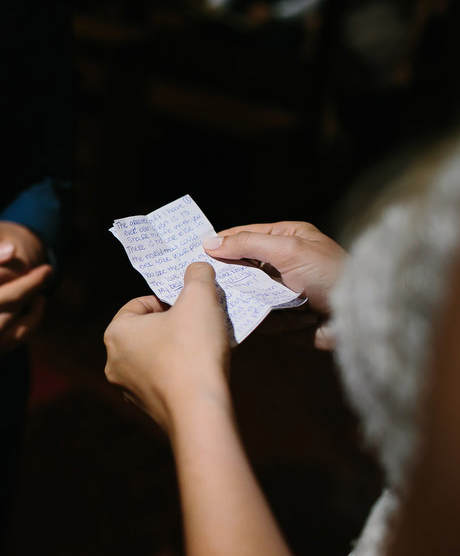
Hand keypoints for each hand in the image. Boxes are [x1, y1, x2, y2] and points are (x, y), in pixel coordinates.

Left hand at [104, 263, 231, 430]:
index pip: (140, 304)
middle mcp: (113, 361)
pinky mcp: (147, 409)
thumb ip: (197, 275)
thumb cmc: (193, 350)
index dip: (168, 300)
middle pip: (147, 331)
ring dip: (177, 349)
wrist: (200, 411)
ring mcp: (128, 388)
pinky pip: (163, 381)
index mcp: (116, 332)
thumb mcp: (199, 297)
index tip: (190, 307)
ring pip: (154, 356)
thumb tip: (197, 268)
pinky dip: (179, 373)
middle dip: (173, 325)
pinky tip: (201, 372)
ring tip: (203, 348)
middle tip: (199, 324)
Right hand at [202, 221, 345, 349]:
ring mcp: (283, 291)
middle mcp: (284, 263)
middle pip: (242, 266)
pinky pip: (260, 317)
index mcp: (287, 238)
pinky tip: (260, 320)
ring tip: (220, 301)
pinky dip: (261, 319)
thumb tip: (209, 242)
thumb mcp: (287, 249)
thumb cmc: (330, 274)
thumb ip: (247, 243)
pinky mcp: (285, 317)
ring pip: (247, 293)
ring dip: (242, 298)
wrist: (362, 317)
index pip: (245, 235)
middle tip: (197, 277)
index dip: (220, 242)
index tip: (192, 250)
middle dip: (226, 273)